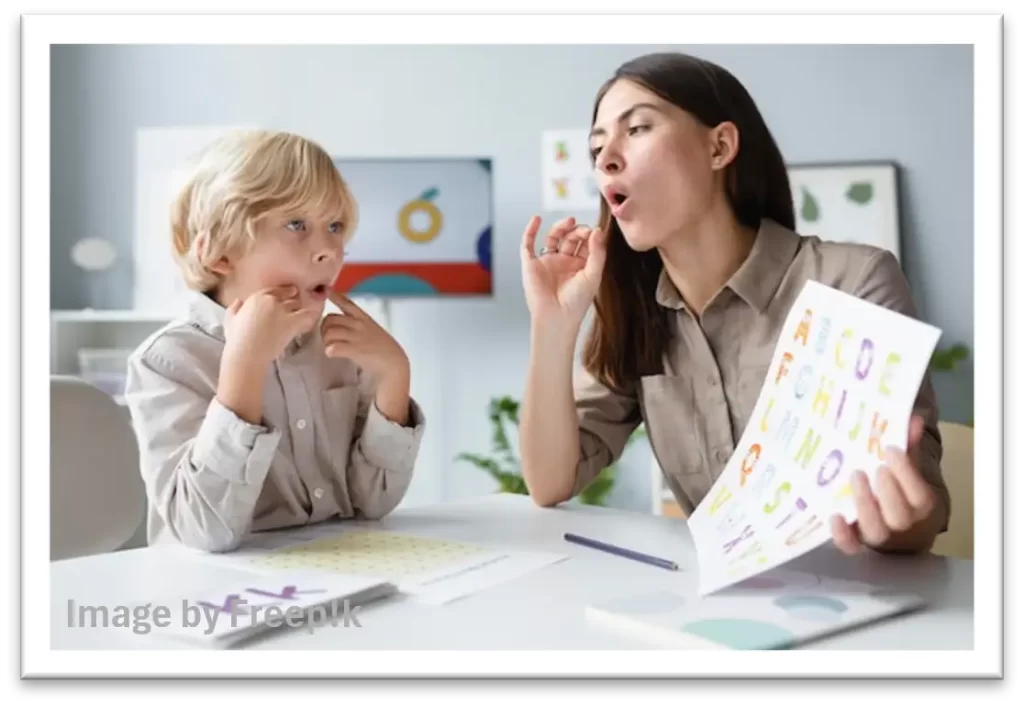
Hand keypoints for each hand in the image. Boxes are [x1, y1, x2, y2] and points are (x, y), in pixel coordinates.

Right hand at [223, 286, 319, 368]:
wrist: (246, 355)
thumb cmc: (236, 339)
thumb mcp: (230, 321)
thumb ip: (234, 309)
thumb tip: (239, 301)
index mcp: (256, 297)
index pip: (273, 290)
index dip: (281, 293)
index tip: (286, 296)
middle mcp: (271, 300)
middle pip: (288, 294)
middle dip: (293, 298)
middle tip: (297, 302)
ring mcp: (282, 311)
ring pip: (298, 304)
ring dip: (300, 308)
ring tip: (304, 312)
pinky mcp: (292, 323)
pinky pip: (307, 316)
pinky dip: (309, 317)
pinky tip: (309, 321)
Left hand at [321, 291, 409, 384]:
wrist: (394, 363)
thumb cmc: (383, 349)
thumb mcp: (373, 330)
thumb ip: (359, 325)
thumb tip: (343, 326)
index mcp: (363, 318)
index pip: (347, 303)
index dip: (335, 296)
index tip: (328, 292)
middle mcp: (359, 324)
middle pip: (330, 319)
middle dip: (324, 328)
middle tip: (327, 338)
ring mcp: (357, 336)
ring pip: (329, 332)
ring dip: (326, 341)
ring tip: (330, 348)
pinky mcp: (355, 350)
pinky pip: (334, 346)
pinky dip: (330, 350)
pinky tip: (331, 354)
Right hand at [520, 215, 607, 326]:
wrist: (557, 317)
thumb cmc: (577, 302)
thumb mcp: (593, 274)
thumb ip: (597, 252)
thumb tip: (597, 230)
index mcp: (580, 265)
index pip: (585, 243)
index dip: (589, 235)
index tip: (594, 232)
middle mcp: (564, 262)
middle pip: (570, 237)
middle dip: (577, 231)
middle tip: (582, 230)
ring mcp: (547, 261)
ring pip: (553, 237)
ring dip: (560, 227)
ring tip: (569, 222)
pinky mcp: (531, 264)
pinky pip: (528, 244)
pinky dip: (530, 230)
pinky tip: (537, 219)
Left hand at [831, 415, 937, 553]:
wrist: (906, 530)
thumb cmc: (907, 493)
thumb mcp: (913, 472)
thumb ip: (911, 448)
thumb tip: (914, 420)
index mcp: (924, 507)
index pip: (919, 493)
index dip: (905, 471)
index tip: (890, 450)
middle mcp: (905, 526)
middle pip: (899, 514)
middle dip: (886, 488)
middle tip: (873, 467)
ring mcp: (881, 537)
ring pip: (876, 530)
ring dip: (864, 504)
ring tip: (855, 475)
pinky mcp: (859, 543)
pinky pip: (851, 546)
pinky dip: (842, 535)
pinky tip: (834, 516)